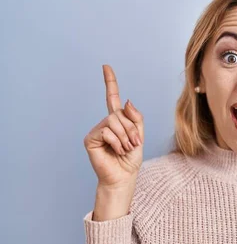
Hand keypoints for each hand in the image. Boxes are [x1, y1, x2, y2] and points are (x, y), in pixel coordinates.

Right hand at [83, 64, 144, 188]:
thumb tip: (127, 101)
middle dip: (131, 130)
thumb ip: (135, 118)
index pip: (113, 98)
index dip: (110, 82)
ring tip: (125, 149)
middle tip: (134, 144)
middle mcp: (105, 123)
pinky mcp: (91, 139)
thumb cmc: (130, 159)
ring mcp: (97, 130)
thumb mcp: (139, 136)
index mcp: (117, 121)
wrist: (123, 177)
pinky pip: (107, 131)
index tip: (106, 66)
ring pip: (114, 122)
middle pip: (120, 114)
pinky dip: (116, 142)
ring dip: (125, 137)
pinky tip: (116, 151)